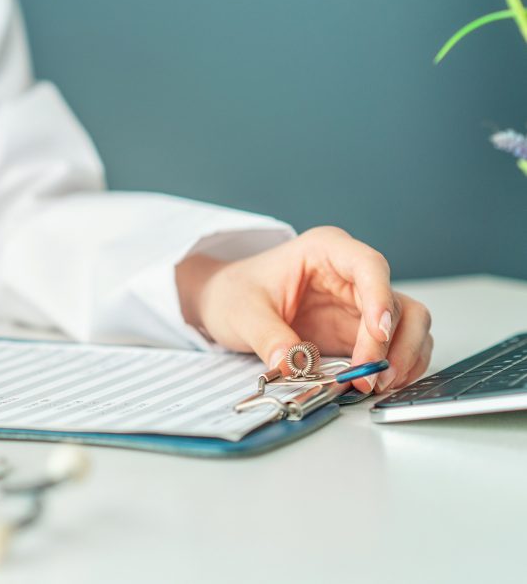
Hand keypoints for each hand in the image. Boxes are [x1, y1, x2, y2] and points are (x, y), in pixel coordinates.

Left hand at [176, 226, 432, 392]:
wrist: (226, 302)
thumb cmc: (236, 292)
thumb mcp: (243, 312)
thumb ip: (268, 337)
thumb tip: (291, 365)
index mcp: (325, 251)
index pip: (369, 266)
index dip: (380, 298)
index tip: (376, 332)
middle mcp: (351, 274)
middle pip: (396, 302)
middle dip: (391, 343)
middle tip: (371, 376)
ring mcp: (359, 303)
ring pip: (409, 324)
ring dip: (402, 357)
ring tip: (375, 385)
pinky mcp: (359, 331)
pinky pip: (397, 346)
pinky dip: (398, 366)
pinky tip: (380, 383)